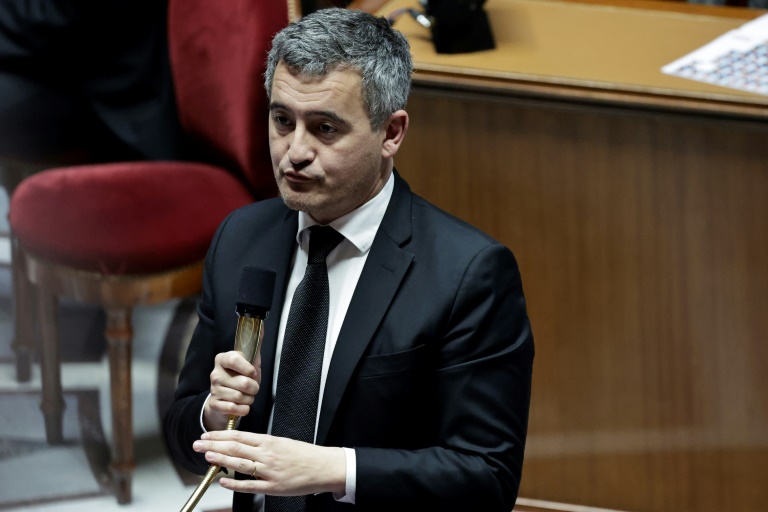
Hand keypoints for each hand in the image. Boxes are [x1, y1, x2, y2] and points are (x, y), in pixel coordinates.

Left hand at [192, 430, 346, 495]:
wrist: (324, 467)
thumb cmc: (305, 455)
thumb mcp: (283, 443)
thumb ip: (263, 445)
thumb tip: (244, 445)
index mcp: (269, 441)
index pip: (239, 436)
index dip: (220, 435)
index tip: (207, 434)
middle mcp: (267, 454)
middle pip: (235, 447)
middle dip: (214, 444)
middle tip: (198, 443)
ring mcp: (269, 470)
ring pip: (240, 463)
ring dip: (221, 459)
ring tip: (206, 455)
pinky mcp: (273, 486)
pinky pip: (250, 485)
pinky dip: (235, 483)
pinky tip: (223, 480)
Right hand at [204, 350, 260, 430]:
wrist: (225, 400)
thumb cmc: (240, 378)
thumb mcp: (249, 363)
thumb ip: (255, 346)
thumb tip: (261, 326)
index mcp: (222, 359)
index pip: (234, 359)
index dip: (248, 368)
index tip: (253, 373)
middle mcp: (215, 373)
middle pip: (243, 383)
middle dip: (254, 388)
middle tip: (252, 388)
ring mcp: (213, 389)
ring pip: (240, 397)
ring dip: (249, 399)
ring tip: (246, 396)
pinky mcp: (214, 404)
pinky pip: (234, 408)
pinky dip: (243, 409)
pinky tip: (242, 406)